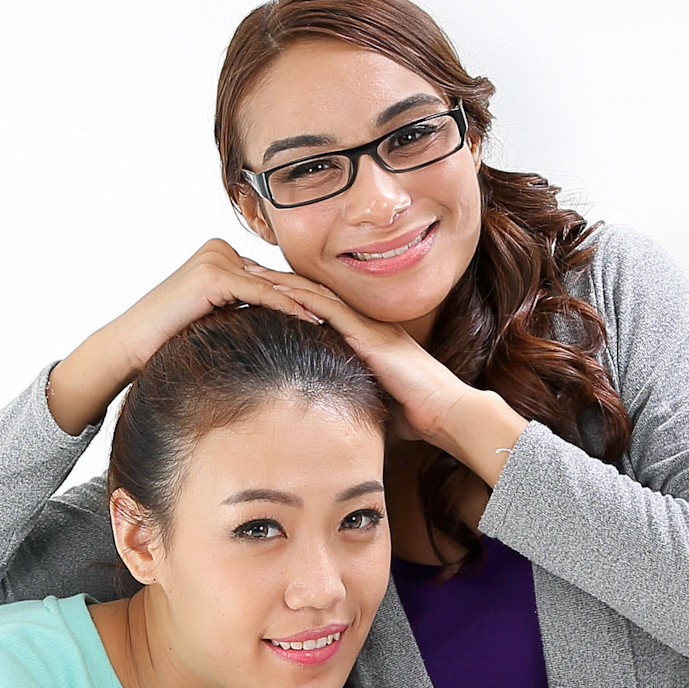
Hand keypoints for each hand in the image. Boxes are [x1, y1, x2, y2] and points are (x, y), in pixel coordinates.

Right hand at [45, 242, 330, 436]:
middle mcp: (221, 251)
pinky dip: (288, 307)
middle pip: (279, 279)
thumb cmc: (166, 347)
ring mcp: (217, 258)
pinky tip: (316, 322)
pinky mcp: (213, 273)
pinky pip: (260, 293)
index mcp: (223, 260)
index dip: (307, 300)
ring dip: (310, 303)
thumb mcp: (214, 327)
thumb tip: (276, 339)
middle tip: (353, 315)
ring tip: (344, 320)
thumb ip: (242, 320)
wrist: (128, 349)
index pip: (274, 281)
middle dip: (315, 298)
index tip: (340, 317)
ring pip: (274, 285)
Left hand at [248, 272, 525, 482]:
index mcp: (365, 336)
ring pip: (317, 295)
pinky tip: (277, 291)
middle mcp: (365, 324)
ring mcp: (368, 326)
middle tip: (241, 269)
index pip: (320, 309)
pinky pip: (330, 310)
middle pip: (313, 294)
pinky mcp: (370, 336)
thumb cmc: (416, 414)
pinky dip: (302, 298)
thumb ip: (350, 396)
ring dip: (281, 283)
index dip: (288, 297)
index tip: (257, 291)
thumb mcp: (373, 401)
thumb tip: (327, 418)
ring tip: (247, 272)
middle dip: (277, 282)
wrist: (447, 412)